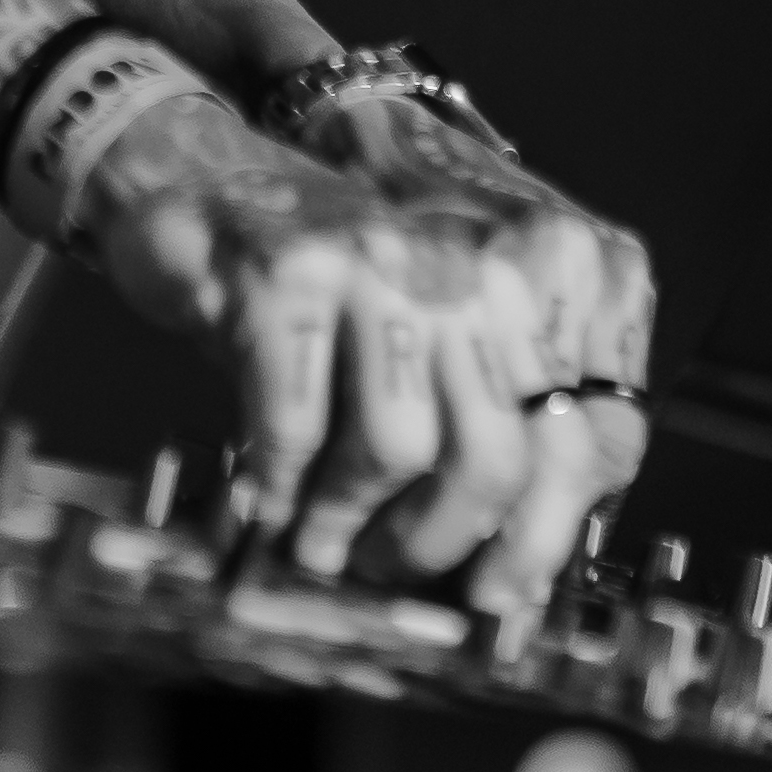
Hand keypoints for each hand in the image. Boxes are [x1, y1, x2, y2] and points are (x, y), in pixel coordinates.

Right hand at [75, 89, 652, 613]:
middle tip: (395, 571)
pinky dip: (277, 485)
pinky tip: (263, 501)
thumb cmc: (317, 283)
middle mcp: (459, 263)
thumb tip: (502, 568)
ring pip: (399, 445)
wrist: (197, 174)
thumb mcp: (418, 334)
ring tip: (320, 541)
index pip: (574, 437)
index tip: (498, 596)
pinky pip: (294, 424)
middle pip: (497, 454)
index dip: (542, 540)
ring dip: (350, 518)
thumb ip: (471, 421)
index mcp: (516, 285)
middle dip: (443, 541)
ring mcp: (371, 264)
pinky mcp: (283, 276)